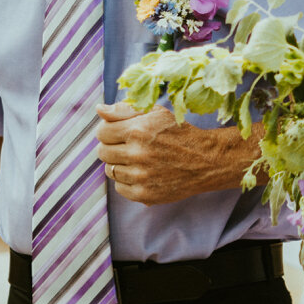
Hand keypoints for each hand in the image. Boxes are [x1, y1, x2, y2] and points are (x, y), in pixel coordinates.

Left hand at [95, 101, 248, 203]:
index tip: (117, 132)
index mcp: (137, 130)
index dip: (108, 131)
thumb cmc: (178, 133)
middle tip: (127, 146)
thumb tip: (99, 109)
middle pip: (103, 152)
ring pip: (110, 171)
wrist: (205, 161)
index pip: (102, 132)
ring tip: (137, 159)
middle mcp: (137, 154)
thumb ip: (124, 111)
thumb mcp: (156, 114)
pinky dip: (127, 181)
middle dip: (111, 147)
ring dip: (120, 164)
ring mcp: (140, 177)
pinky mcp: (144, 195)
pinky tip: (141, 173)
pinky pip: (120, 188)